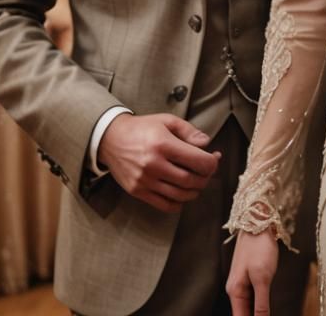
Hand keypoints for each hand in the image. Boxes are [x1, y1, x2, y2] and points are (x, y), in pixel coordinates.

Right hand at [97, 113, 219, 212]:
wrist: (111, 139)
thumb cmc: (142, 128)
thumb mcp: (167, 121)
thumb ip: (189, 131)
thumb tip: (206, 143)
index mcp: (163, 144)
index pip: (197, 161)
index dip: (211, 163)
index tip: (214, 159)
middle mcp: (153, 164)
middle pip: (190, 180)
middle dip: (205, 178)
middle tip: (207, 172)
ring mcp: (144, 180)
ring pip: (179, 195)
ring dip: (194, 191)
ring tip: (197, 182)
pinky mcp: (137, 191)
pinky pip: (164, 205)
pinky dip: (179, 203)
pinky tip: (182, 194)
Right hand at [227, 229, 279, 315]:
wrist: (258, 222)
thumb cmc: (259, 248)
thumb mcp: (262, 277)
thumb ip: (261, 303)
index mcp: (235, 292)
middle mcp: (236, 289)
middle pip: (244, 314)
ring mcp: (244, 283)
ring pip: (249, 307)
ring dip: (258, 313)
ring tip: (268, 314)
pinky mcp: (251, 276)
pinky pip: (254, 298)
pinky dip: (260, 305)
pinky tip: (267, 308)